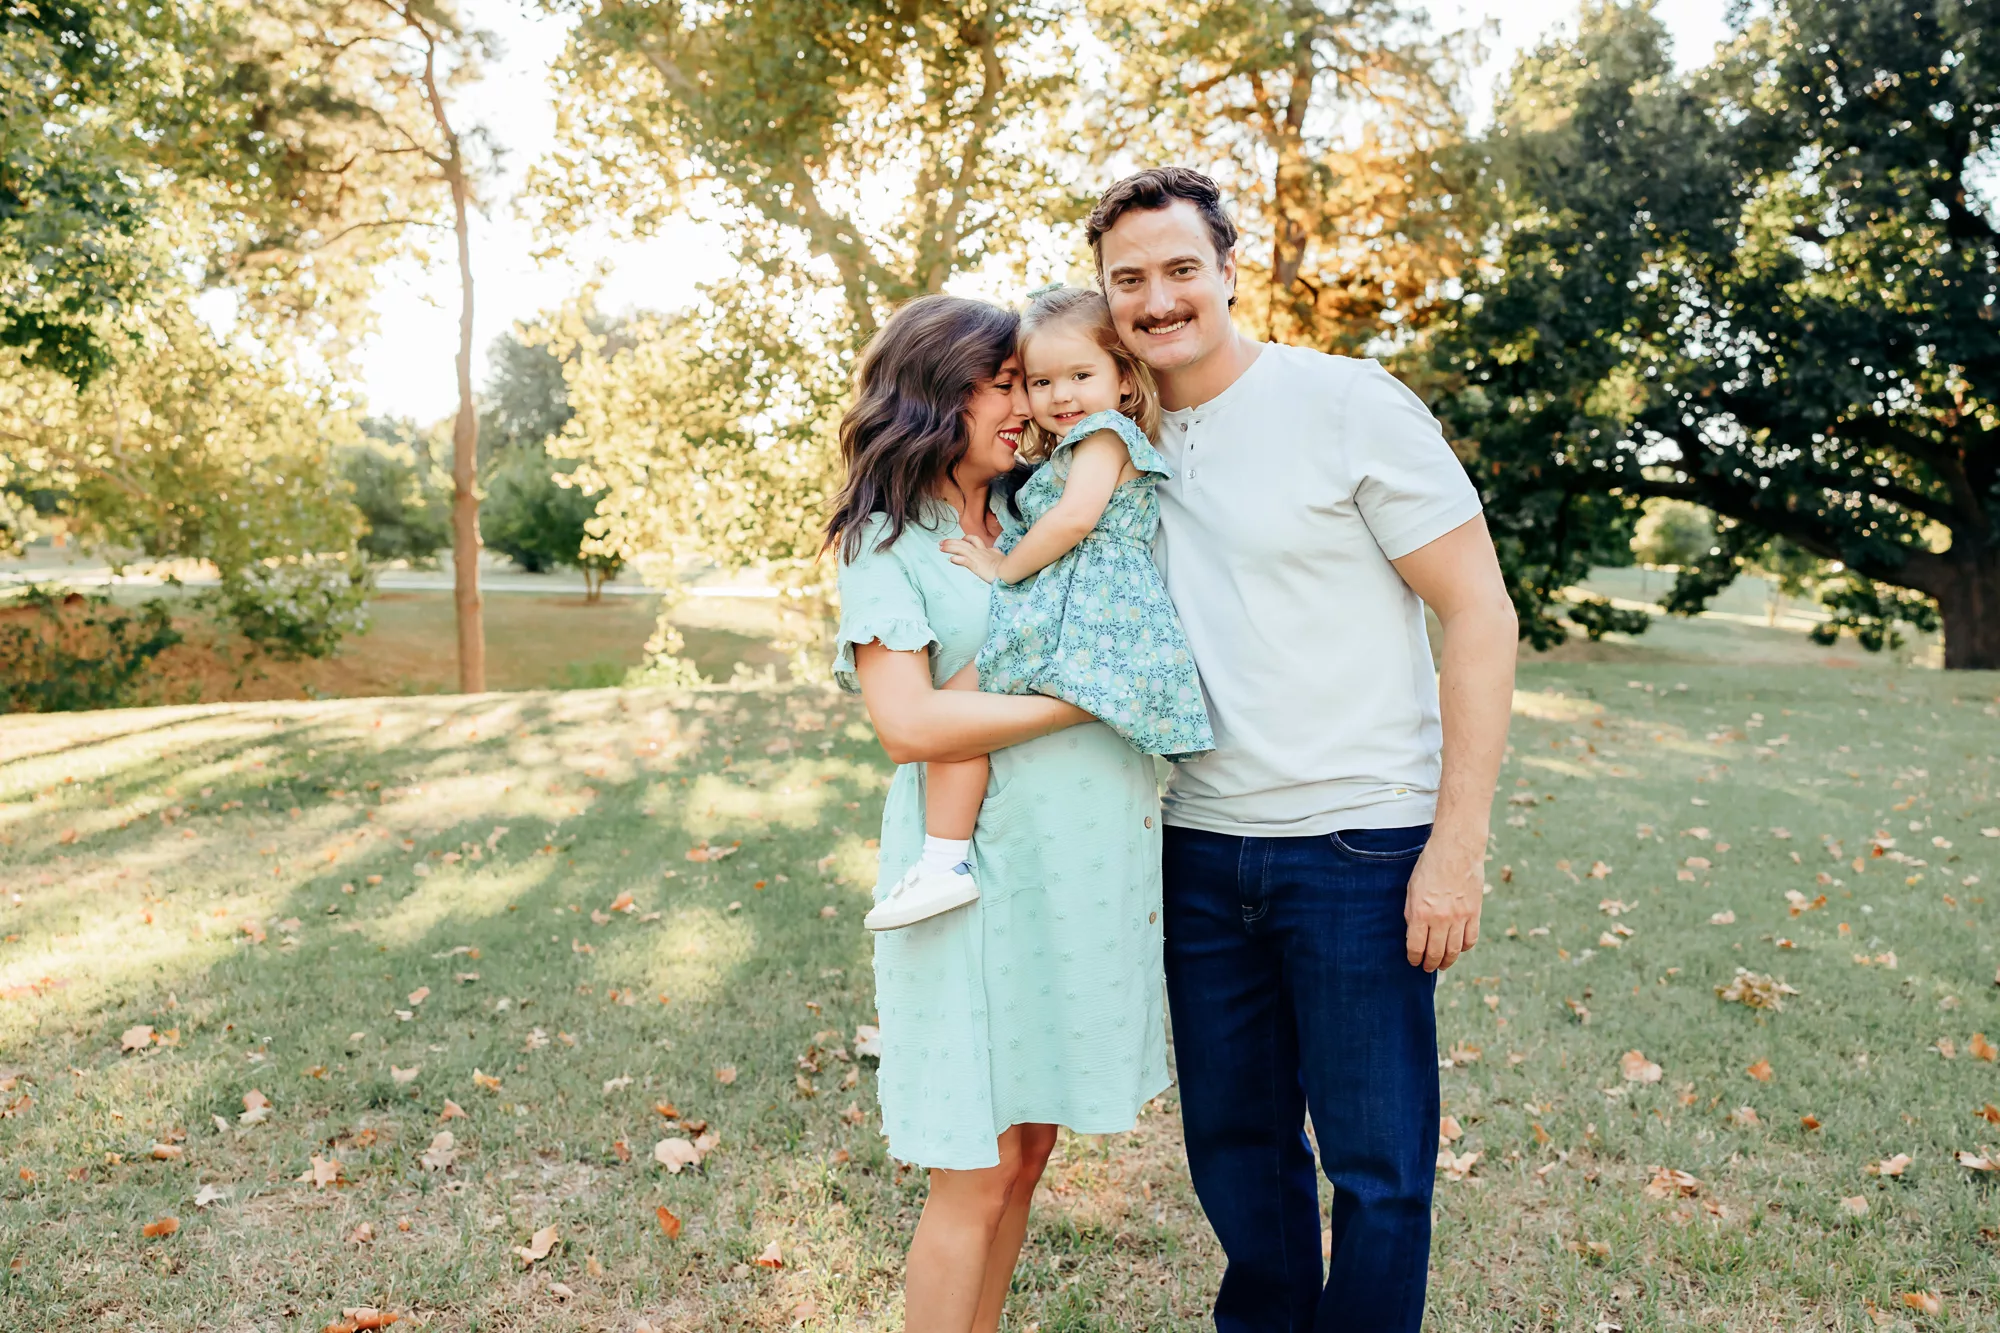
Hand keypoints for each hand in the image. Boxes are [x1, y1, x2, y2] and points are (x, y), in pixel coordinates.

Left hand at [940, 535, 1003, 583]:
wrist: (1010, 570)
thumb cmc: (1007, 566)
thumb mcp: (1000, 556)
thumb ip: (995, 553)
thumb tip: (995, 551)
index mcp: (986, 549)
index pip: (974, 541)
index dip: (965, 539)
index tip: (960, 540)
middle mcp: (980, 551)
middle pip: (964, 542)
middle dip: (952, 542)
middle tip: (942, 542)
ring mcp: (977, 557)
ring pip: (961, 548)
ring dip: (950, 547)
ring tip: (941, 547)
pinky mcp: (976, 565)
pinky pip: (964, 560)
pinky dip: (957, 559)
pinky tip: (951, 559)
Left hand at [1404, 836, 1484, 971]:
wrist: (1456, 849)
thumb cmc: (1429, 866)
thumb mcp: (1411, 889)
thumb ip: (1412, 913)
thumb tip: (1413, 933)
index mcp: (1420, 913)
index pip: (1416, 947)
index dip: (1414, 958)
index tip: (1414, 962)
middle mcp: (1440, 919)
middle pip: (1435, 953)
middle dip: (1430, 964)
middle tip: (1427, 968)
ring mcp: (1460, 917)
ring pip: (1454, 950)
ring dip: (1447, 961)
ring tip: (1443, 964)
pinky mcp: (1475, 913)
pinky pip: (1471, 939)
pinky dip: (1464, 947)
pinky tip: (1459, 948)